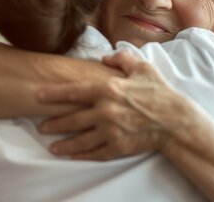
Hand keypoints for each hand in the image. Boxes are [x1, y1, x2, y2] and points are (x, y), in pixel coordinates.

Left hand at [36, 51, 201, 160]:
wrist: (175, 121)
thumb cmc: (160, 93)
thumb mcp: (143, 68)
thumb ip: (122, 59)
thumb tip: (105, 57)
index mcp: (109, 89)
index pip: (74, 91)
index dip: (54, 93)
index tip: (38, 94)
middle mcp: (105, 110)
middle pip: (72, 119)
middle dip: (54, 123)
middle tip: (41, 126)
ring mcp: (110, 131)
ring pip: (80, 140)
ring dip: (64, 144)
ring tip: (52, 147)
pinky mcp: (117, 147)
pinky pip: (95, 153)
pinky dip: (82, 156)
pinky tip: (73, 156)